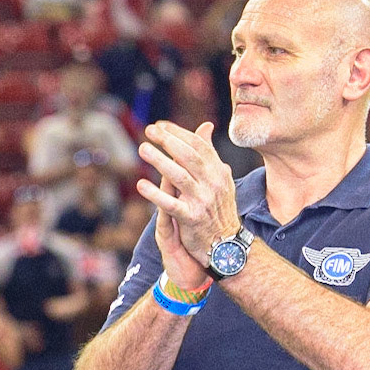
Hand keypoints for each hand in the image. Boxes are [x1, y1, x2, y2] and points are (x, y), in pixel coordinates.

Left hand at [135, 121, 239, 263]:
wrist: (228, 244)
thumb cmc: (219, 208)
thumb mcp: (220, 178)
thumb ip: (210, 153)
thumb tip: (206, 126)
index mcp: (219, 171)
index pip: (199, 145)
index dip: (179, 133)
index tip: (160, 125)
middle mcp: (213, 184)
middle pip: (189, 156)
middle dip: (168, 141)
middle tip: (149, 131)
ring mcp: (202, 201)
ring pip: (179, 176)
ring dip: (160, 161)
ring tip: (143, 149)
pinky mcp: (192, 219)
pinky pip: (171, 204)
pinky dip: (155, 194)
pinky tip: (141, 185)